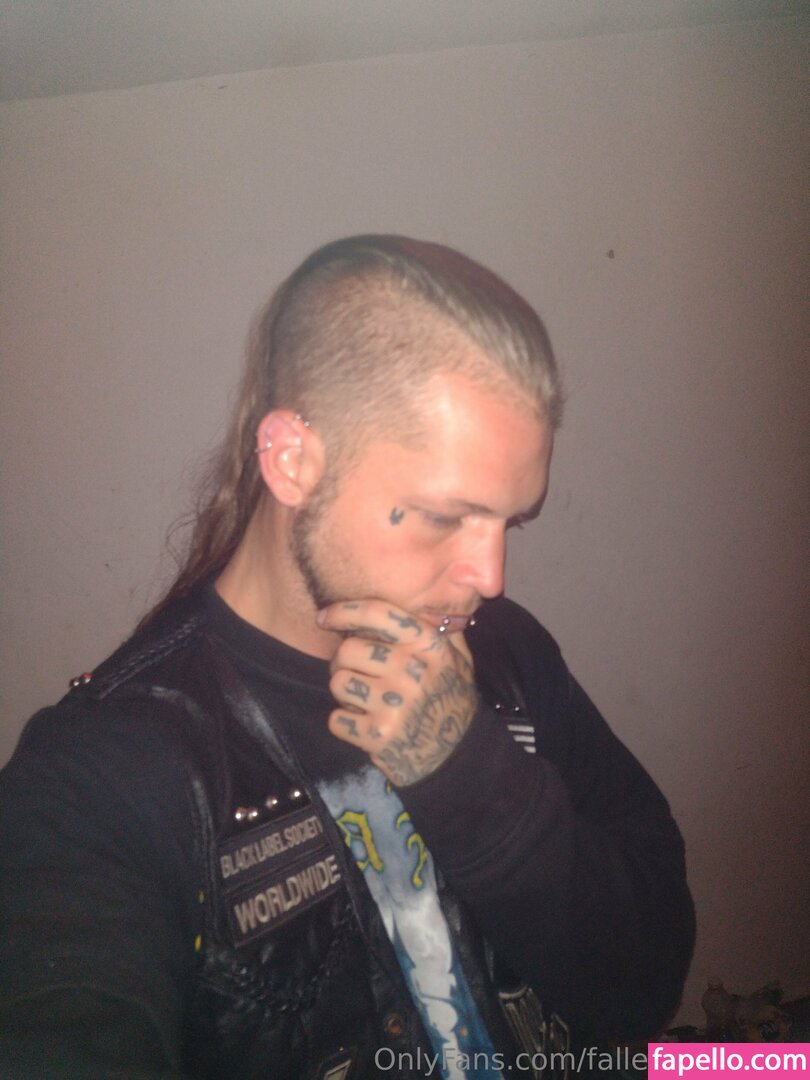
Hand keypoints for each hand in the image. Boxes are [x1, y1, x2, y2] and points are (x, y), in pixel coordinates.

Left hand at [317, 600, 477, 785]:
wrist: (459, 756)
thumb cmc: (453, 699)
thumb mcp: (459, 658)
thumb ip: (440, 628)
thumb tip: (425, 597)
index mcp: (429, 645)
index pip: (377, 613)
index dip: (344, 610)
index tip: (325, 617)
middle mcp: (411, 670)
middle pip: (348, 649)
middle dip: (343, 661)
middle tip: (356, 672)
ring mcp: (394, 704)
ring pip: (338, 682)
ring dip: (344, 692)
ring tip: (363, 699)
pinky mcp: (379, 735)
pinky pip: (337, 718)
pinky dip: (344, 722)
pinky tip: (364, 724)